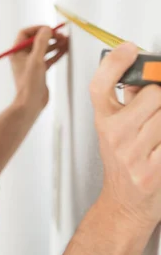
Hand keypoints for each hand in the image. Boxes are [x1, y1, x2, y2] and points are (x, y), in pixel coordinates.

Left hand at [11, 25, 68, 113]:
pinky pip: (49, 58)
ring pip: (44, 49)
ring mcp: (31, 63)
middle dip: (49, 36)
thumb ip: (41, 43)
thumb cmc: (30, 83)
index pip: (26, 33)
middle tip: (61, 35)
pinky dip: (56, 53)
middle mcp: (23, 56)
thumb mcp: (36, 60)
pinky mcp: (39, 70)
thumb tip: (47, 29)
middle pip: (37, 40)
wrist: (31, 103)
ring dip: (55, 44)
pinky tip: (65, 50)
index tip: (50, 29)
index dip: (38, 29)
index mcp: (17, 52)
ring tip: (66, 41)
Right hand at [90, 42, 160, 226]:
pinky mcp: (153, 171)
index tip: (129, 48)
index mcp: (105, 121)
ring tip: (159, 131)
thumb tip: (144, 73)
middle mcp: (115, 136)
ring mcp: (133, 154)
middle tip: (157, 109)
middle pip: (153, 94)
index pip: (100, 85)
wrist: (125, 206)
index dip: (114, 63)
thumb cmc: (124, 166)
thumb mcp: (116, 130)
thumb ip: (128, 100)